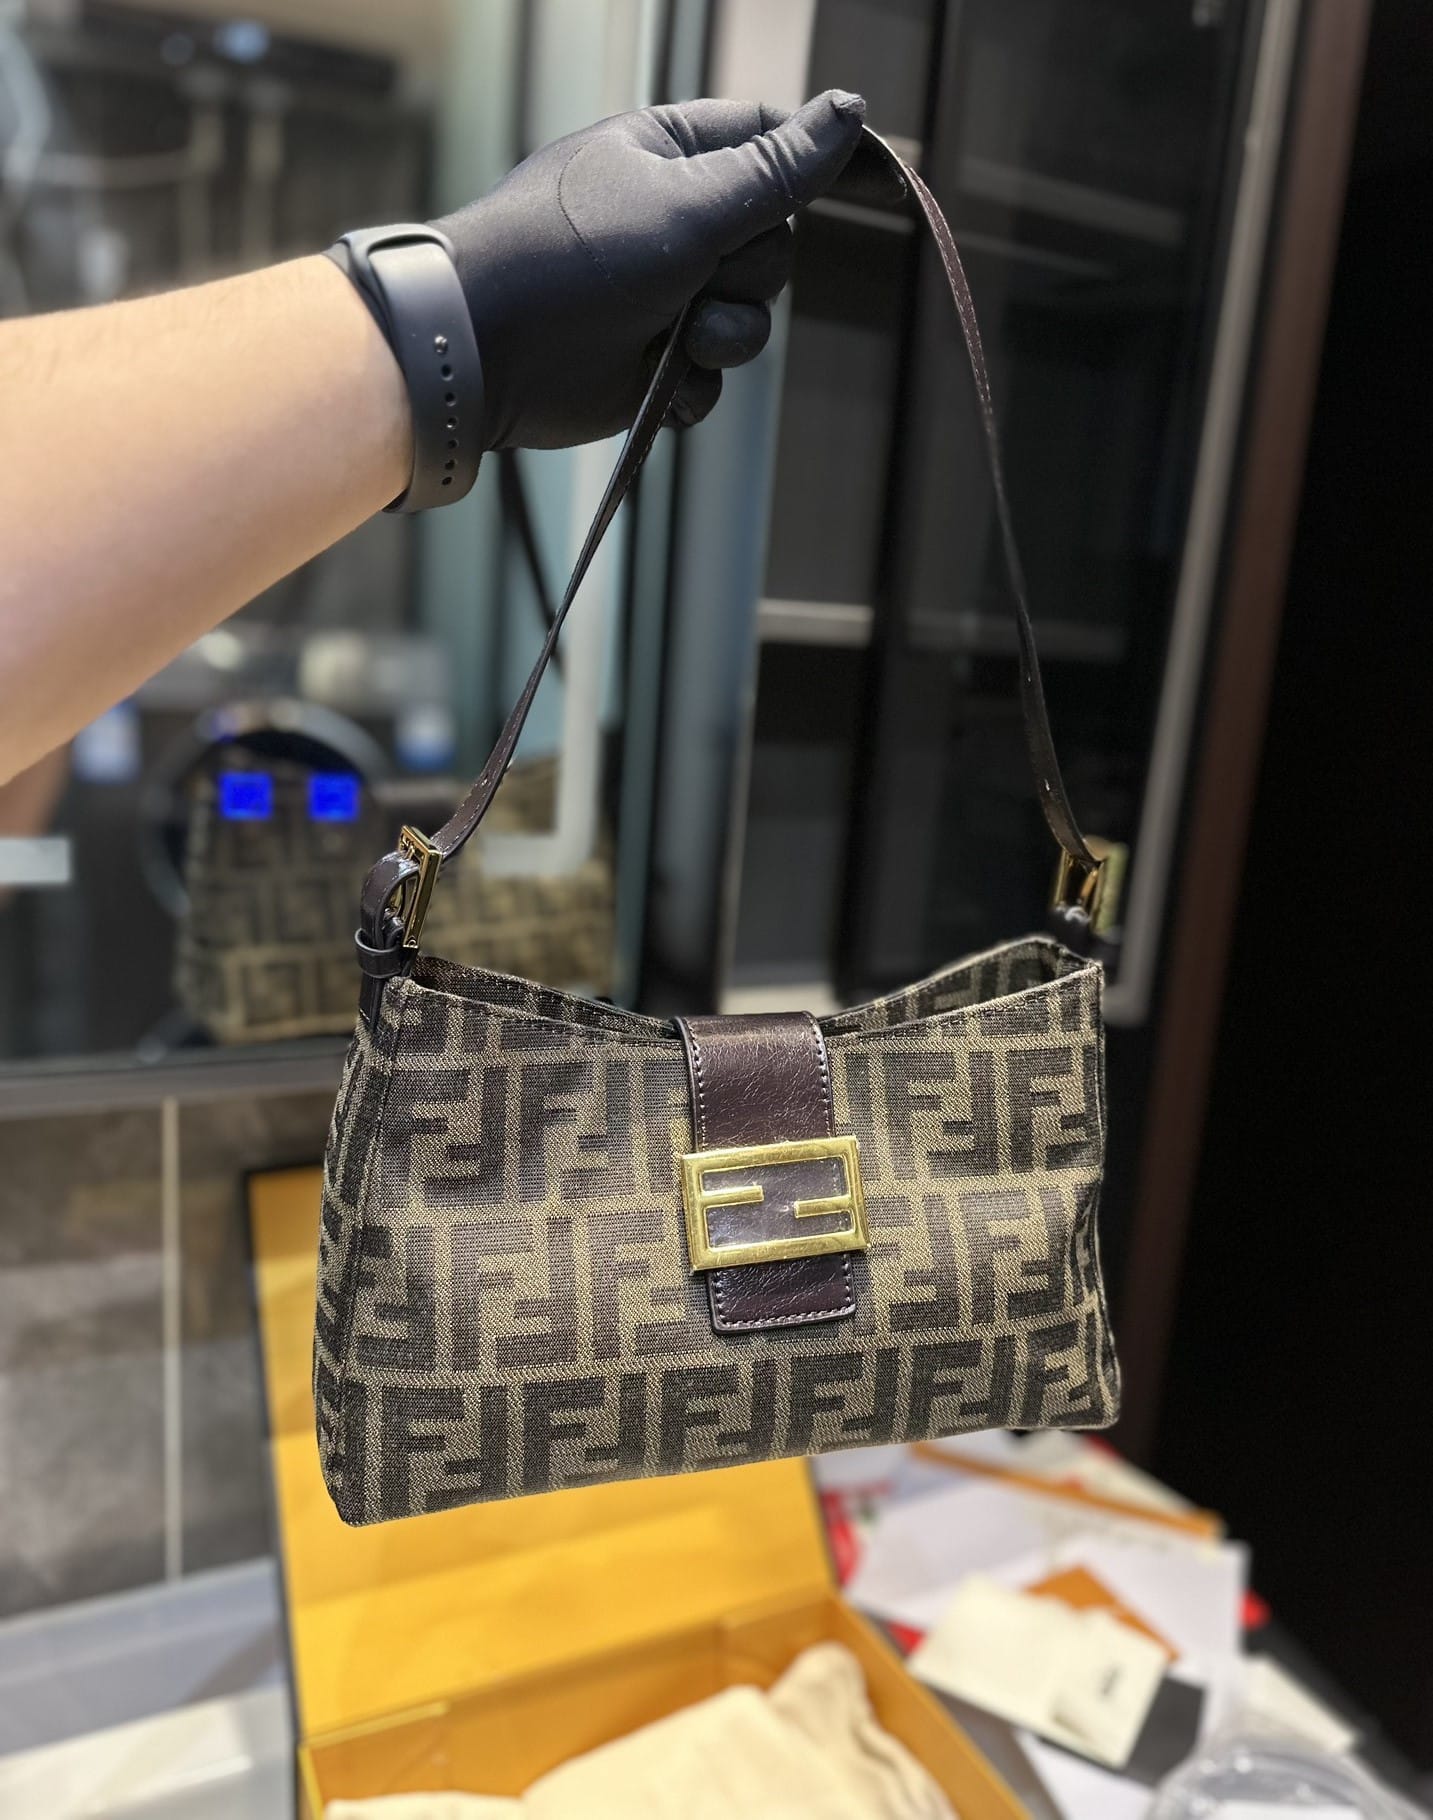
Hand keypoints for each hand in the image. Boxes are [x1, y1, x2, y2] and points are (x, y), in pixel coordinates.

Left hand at [432, 91, 865, 449]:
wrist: (488, 352)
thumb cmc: (571, 258)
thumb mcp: (686, 204)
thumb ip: (775, 171)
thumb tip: (849, 110)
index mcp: (671, 156)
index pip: (766, 143)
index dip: (807, 164)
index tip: (850, 180)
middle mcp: (670, 223)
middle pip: (770, 245)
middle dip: (750, 273)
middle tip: (700, 276)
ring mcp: (660, 297)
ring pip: (749, 319)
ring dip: (727, 336)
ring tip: (678, 337)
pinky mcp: (650, 366)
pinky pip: (712, 378)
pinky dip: (693, 386)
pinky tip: (658, 381)